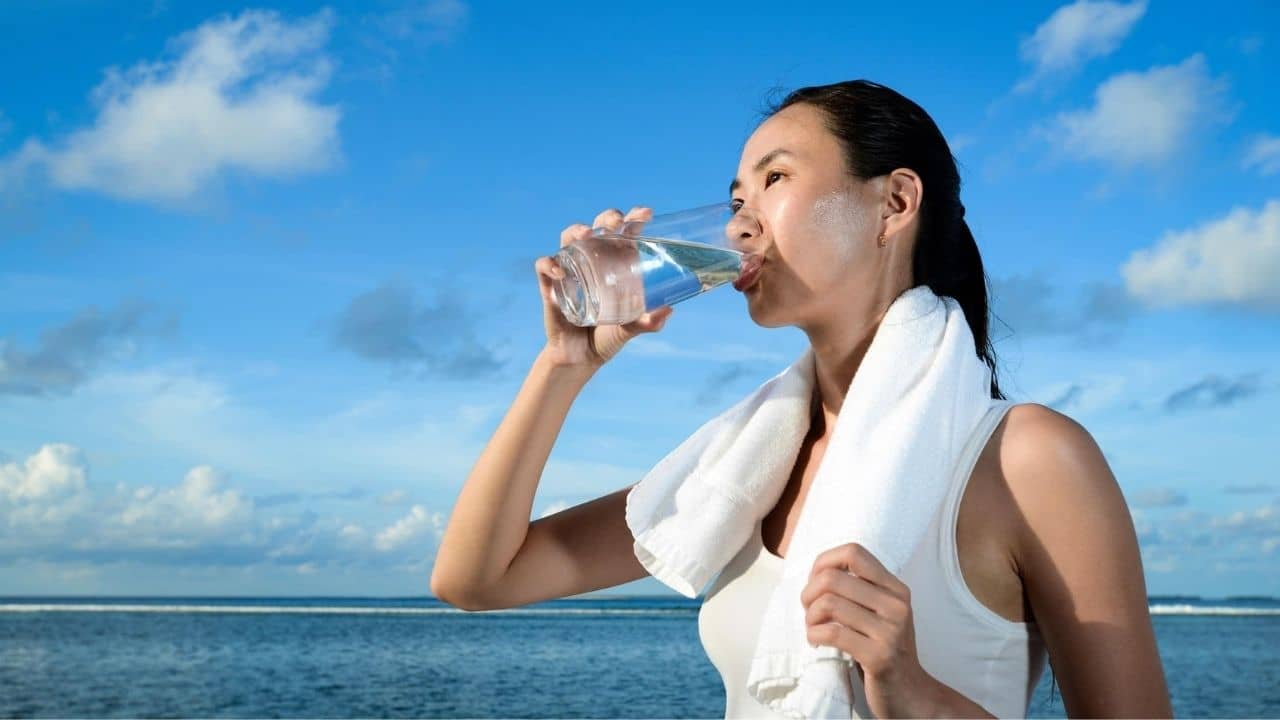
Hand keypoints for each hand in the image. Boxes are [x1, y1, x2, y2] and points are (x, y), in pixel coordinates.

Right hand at [535, 206, 673, 368]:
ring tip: (588, 235)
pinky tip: (560, 271)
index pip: (624, 233)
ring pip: (569, 237)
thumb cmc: (607, 337)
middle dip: (607, 218)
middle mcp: (593, 262)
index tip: (646, 214)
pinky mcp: (550, 285)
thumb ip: (647, 322)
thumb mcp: (629, 329)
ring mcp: (570, 270)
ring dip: (577, 230)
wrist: (580, 359)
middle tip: (616, 224)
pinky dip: (549, 263)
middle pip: (597, 227)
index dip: (634, 219)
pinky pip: (544, 265)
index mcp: (615, 265)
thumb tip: (667, 310)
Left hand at [800, 542, 939, 718]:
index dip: (824, 562)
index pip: (853, 552)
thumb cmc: (884, 649)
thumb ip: (859, 590)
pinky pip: (832, 633)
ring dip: (810, 617)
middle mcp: (897, 605)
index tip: (815, 582)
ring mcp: (890, 631)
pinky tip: (816, 641)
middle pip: (832, 578)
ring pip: (828, 604)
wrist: (911, 694)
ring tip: (813, 628)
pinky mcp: (879, 656)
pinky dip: (814, 635)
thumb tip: (816, 572)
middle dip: (809, 594)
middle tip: (809, 611)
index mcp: (896, 589)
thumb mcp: (880, 613)